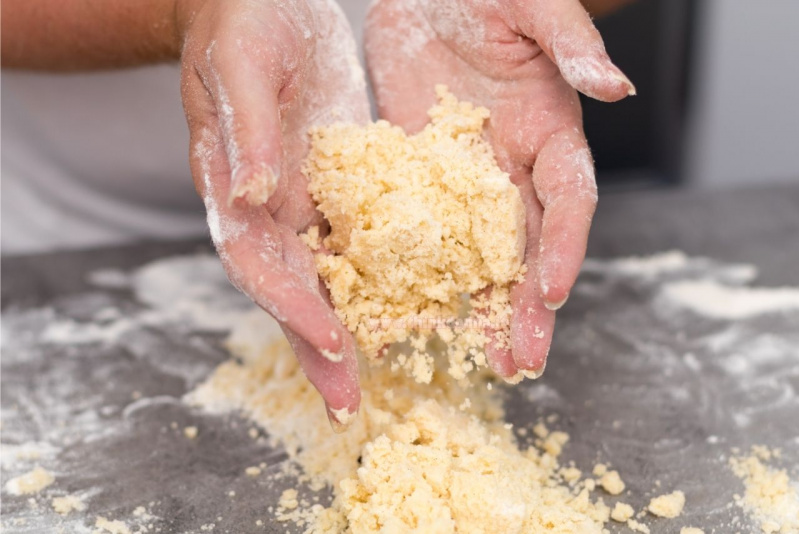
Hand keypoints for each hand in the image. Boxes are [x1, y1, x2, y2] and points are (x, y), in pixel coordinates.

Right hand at [178, 0, 369, 429]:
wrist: (262, 1)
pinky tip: (409, 309)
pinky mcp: (338, 186)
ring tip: (379, 379)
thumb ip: (249, 129)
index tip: (333, 342)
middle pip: (291, 289)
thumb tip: (251, 196)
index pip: (258, 260)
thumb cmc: (242, 23)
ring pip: (326, 277)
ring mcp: (304, 200)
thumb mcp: (243, 63)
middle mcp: (268, 206)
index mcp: (233, 185)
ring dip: (350, 329)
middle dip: (318, 346)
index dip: (292, 306)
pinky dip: (379, 280)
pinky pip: (358, 240)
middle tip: (348, 404)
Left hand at [366, 0, 633, 380]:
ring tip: (483, 360)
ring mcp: (466, 179)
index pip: (568, 200)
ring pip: (481, 256)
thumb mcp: (531, 6)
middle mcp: (513, 168)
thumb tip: (613, 85)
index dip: (565, 247)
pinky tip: (416, 311)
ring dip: (484, 308)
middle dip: (528, 305)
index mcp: (549, 132)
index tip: (555, 293)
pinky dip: (423, 273)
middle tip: (522, 360)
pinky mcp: (419, 177)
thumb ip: (567, 45)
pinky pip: (423, 233)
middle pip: (529, 247)